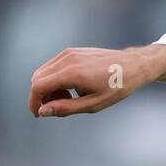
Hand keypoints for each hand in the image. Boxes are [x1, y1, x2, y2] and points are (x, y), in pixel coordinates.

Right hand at [28, 43, 165, 117]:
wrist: (132, 66)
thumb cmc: (116, 87)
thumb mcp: (93, 104)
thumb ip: (66, 108)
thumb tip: (43, 111)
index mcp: (72, 73)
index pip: (38, 86)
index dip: (34, 102)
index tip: (38, 114)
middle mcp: (67, 59)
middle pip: (38, 78)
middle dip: (41, 96)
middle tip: (59, 108)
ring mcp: (68, 53)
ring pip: (44, 72)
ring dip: (49, 88)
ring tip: (69, 98)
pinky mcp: (72, 51)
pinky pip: (53, 66)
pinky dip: (55, 79)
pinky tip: (72, 88)